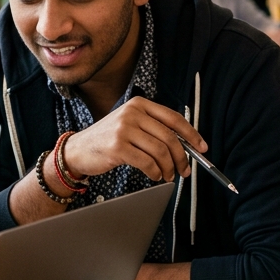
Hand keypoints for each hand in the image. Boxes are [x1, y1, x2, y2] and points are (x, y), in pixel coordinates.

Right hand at [62, 97, 205, 183]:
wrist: (78, 150)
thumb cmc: (107, 140)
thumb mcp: (130, 125)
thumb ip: (154, 129)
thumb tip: (186, 145)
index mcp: (139, 104)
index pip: (174, 118)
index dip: (192, 134)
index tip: (202, 148)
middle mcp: (131, 113)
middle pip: (169, 137)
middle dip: (182, 157)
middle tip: (185, 169)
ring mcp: (123, 129)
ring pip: (160, 151)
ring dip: (169, 168)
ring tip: (168, 175)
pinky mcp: (118, 147)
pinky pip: (147, 163)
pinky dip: (156, 172)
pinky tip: (155, 175)